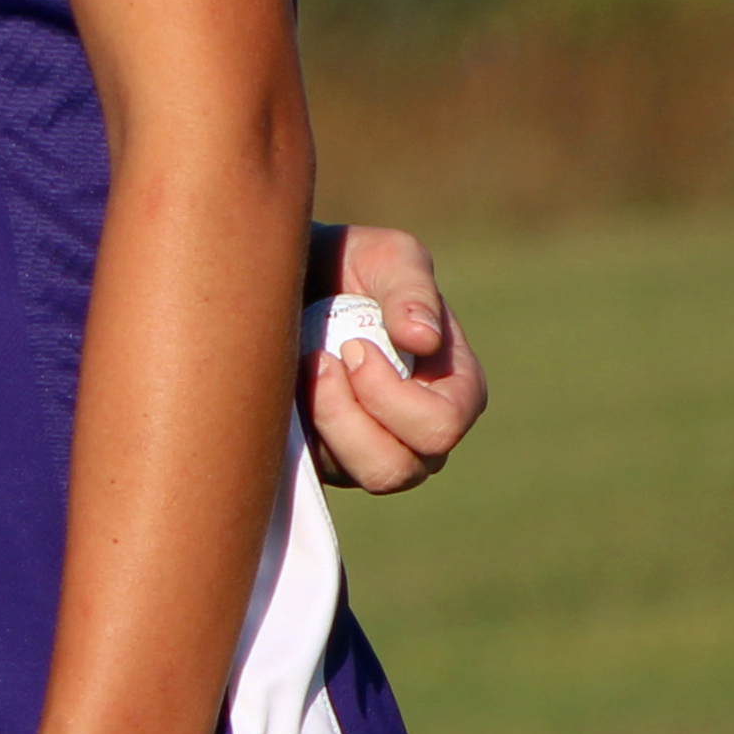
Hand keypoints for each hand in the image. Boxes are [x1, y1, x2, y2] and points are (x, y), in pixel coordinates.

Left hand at [304, 222, 487, 491]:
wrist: (289, 274)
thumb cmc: (350, 262)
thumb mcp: (386, 256)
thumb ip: (411, 289)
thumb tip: (424, 340)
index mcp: (454, 390)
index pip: (440, 426)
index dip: (390, 395)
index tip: (351, 346)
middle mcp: (419, 432)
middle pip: (398, 470)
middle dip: (348, 416)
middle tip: (318, 359)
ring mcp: (373, 450)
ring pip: (354, 476)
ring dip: (320, 422)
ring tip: (300, 369)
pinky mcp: (327, 458)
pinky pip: (313, 471)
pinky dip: (292, 430)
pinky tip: (280, 385)